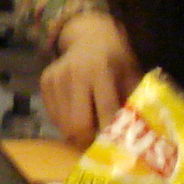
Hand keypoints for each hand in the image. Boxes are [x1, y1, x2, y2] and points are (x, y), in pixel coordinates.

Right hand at [38, 13, 138, 145]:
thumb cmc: (115, 59)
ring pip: (63, 124)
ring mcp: (56, 77)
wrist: (89, 35)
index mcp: (101, 70)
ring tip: (89, 131)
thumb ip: (133, 101)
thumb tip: (138, 135)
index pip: (106, 111)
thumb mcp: (130, 74)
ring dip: (76, 134)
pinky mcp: (44, 82)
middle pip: (78, 123)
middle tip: (99, 144)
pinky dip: (65, 123)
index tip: (117, 147)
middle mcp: (75, 73)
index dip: (112, 133)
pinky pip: (53, 116)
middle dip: (89, 140)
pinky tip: (76, 116)